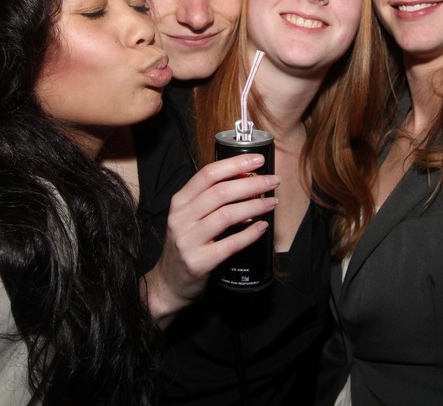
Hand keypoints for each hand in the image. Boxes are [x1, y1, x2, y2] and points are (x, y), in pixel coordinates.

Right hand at [142, 153, 277, 325]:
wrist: (169, 282)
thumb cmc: (187, 244)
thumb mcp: (190, 216)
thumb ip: (211, 198)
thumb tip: (245, 177)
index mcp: (180, 202)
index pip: (207, 174)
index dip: (235, 164)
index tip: (258, 159)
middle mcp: (180, 218)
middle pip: (221, 192)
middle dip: (252, 184)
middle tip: (273, 181)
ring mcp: (188, 240)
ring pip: (227, 215)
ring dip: (255, 206)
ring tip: (272, 202)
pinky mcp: (199, 261)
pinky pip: (230, 244)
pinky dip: (250, 234)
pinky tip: (263, 227)